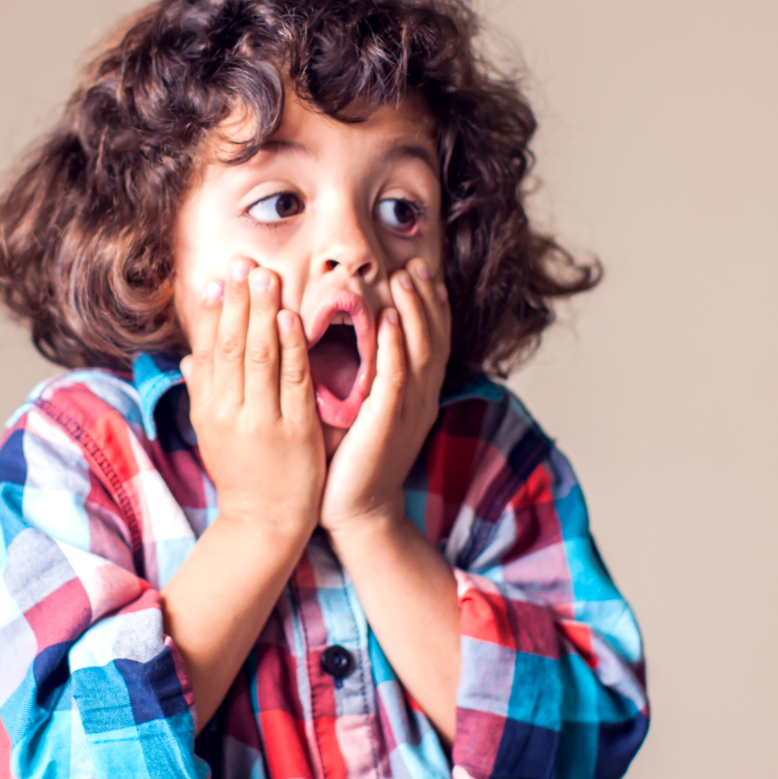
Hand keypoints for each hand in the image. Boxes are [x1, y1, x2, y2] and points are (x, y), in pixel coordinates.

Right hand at [180, 257, 325, 538]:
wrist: (265, 523)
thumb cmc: (241, 473)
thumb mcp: (212, 433)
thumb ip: (204, 391)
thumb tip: (191, 355)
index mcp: (208, 409)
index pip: (209, 350)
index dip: (213, 312)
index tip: (219, 277)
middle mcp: (230, 412)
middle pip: (232, 345)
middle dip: (239, 301)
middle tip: (245, 262)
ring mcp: (263, 420)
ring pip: (260, 356)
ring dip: (263, 312)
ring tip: (267, 276)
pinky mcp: (296, 430)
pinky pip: (294, 380)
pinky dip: (292, 347)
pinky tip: (291, 318)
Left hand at [320, 258, 450, 536]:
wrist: (356, 514)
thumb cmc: (350, 465)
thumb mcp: (362, 414)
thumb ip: (361, 379)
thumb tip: (344, 343)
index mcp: (415, 397)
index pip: (431, 342)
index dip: (430, 306)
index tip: (420, 272)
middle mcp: (419, 401)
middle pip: (433, 339)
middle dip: (426, 299)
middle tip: (415, 264)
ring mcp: (407, 412)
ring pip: (420, 352)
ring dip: (414, 312)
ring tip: (405, 279)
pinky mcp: (387, 425)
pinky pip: (396, 379)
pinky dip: (396, 348)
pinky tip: (391, 321)